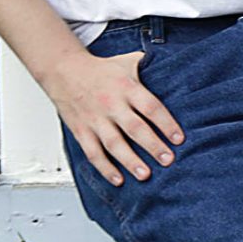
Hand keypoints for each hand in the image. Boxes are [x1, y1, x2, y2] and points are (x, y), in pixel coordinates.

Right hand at [41, 47, 183, 186]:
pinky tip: (118, 179)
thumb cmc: (101, 69)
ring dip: (130, 161)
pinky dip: (105, 168)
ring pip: (114, 144)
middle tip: (168, 160)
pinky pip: (93, 152)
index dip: (166, 123)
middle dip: (153, 146)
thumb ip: (151, 68)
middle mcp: (112, 104)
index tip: (179, 139)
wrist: (64, 70)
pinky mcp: (81, 130)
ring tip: (145, 175)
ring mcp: (95, 119)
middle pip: (135, 128)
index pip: (151, 107)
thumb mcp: (129, 61)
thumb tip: (177, 70)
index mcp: (127, 88)